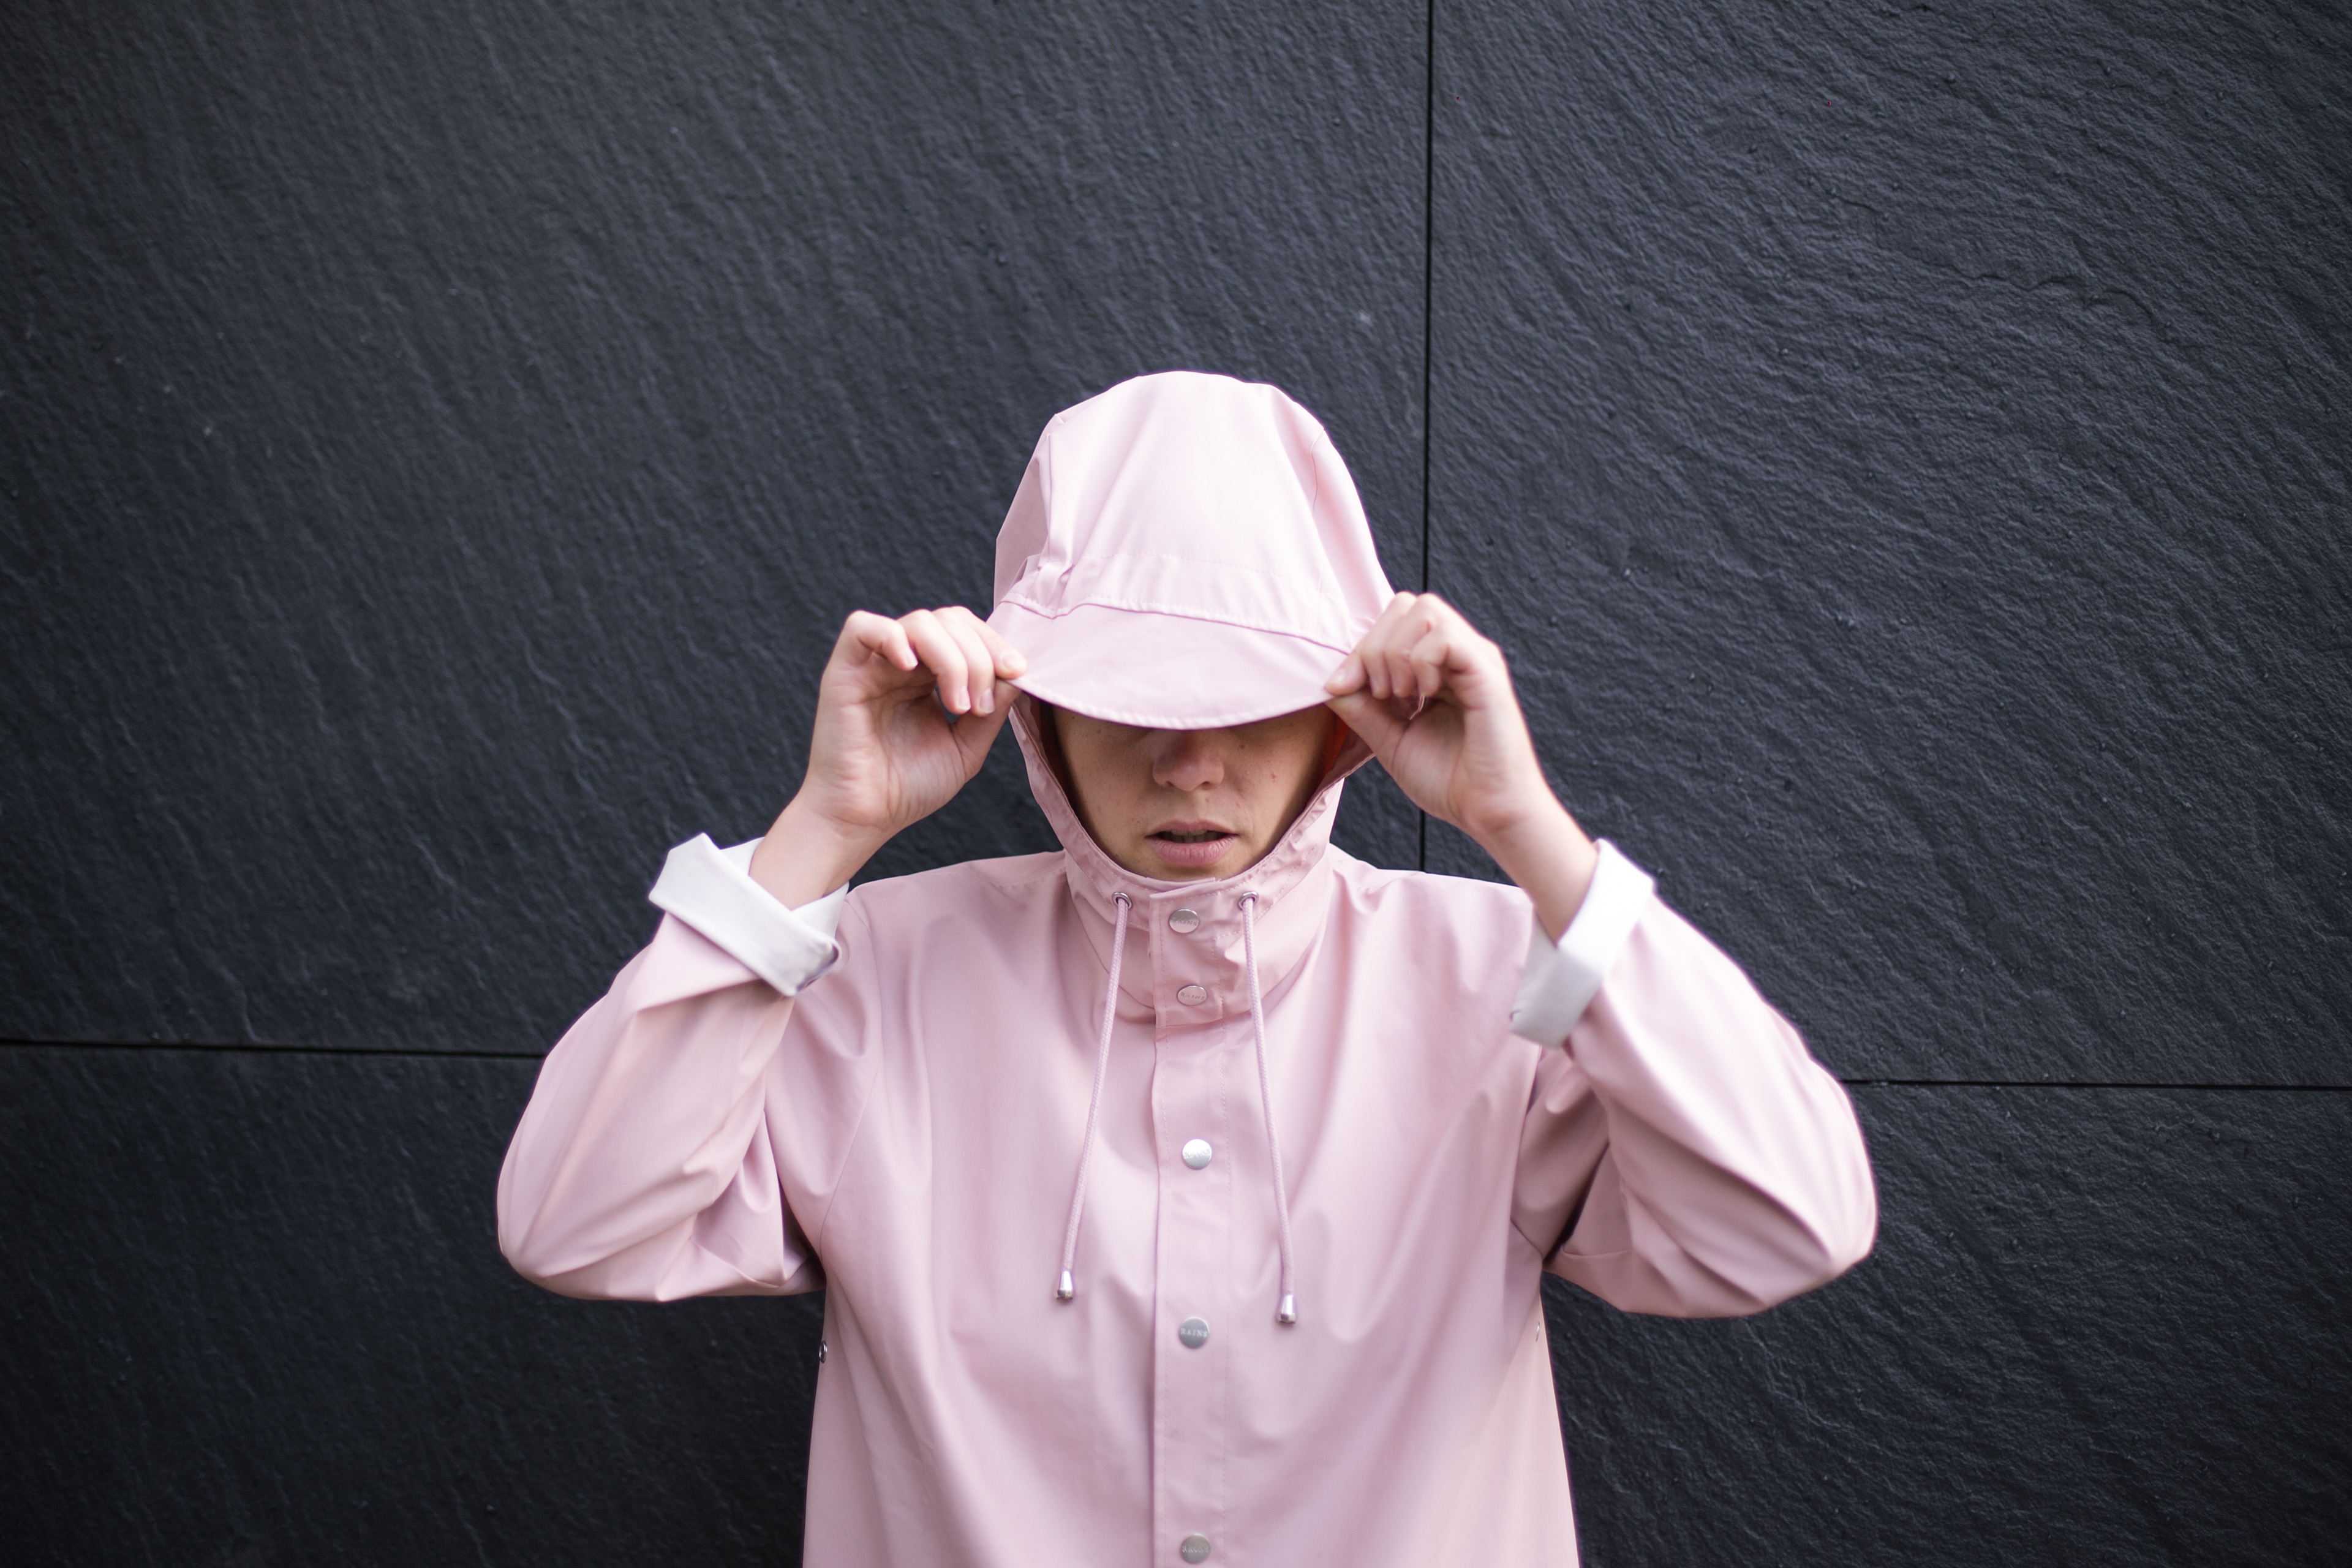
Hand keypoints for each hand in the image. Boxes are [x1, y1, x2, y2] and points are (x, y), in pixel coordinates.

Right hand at [750, 608, 1025, 906]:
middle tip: (981, 704)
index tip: (1017, 673)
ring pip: (918, 622)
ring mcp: (873, 664)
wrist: (863, 819)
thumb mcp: (966, 747)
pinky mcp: (843, 672)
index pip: (965, 630)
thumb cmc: (907, 789)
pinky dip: (892, 637)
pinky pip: (862, 626)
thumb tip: (1018, 672)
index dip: (994, 643)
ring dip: (951, 658)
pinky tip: (910, 668)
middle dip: (979, 656)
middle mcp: (902, 664)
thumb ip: (992, 709)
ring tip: (957, 706)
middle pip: (949, 621)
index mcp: (928, 676)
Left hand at [1325, 593, 1598, 938]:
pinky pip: (1445, 637)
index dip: (1359, 648)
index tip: (1343, 688)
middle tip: (1381, 694)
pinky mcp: (1487, 673)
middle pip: (1406, 604)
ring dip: (1396, 653)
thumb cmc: (1448, 780)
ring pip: (1425, 610)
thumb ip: (1361, 708)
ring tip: (1403, 697)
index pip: (1391, 622)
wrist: (1488, 813)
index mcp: (1437, 666)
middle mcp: (1458, 654)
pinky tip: (1426, 696)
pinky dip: (1422, 662)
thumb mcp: (1389, 739)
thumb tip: (1329, 680)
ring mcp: (1475, 659)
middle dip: (1375, 645)